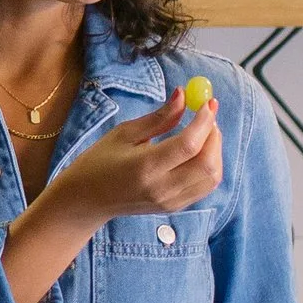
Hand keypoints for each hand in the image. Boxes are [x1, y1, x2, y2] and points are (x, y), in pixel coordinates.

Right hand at [0, 93, 220, 302]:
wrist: (86, 201)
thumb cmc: (100, 161)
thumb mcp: (124, 133)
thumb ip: (159, 117)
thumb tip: (183, 95)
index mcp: (145, 167)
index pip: (188, 145)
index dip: (204, 121)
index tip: (208, 102)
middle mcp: (161, 189)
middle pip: (207, 163)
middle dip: (214, 135)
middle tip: (207, 115)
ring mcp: (170, 202)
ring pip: (211, 176)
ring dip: (215, 150)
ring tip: (202, 131)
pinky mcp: (174, 208)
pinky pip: (204, 186)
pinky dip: (210, 165)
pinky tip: (198, 150)